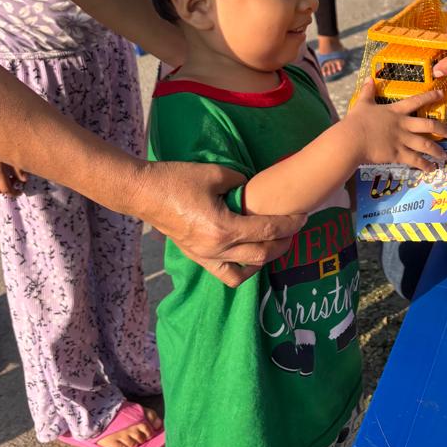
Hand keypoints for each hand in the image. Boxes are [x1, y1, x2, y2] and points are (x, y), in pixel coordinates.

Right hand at [130, 161, 302, 286]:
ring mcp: (205, 256)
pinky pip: (226, 273)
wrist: (143, 193)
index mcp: (223, 228)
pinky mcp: (197, 257)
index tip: (303, 217)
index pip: (267, 230)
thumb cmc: (177, 179)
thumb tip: (254, 191)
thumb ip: (241, 183)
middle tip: (294, 230)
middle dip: (283, 243)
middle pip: (262, 254)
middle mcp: (216, 249)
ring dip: (265, 259)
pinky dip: (243, 269)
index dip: (289, 224)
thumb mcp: (215, 173)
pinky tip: (250, 256)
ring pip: (245, 270)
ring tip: (275, 244)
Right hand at [346, 80, 446, 167]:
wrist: (352, 139)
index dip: (430, 96)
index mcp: (395, 111)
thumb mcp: (362, 103)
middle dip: (442, 129)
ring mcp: (402, 140)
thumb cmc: (356, 121)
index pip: (416, 101)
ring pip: (426, 145)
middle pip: (428, 125)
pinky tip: (432, 169)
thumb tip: (369, 78)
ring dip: (437, 150)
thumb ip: (368, 91)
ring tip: (445, 156)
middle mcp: (403, 125)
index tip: (442, 94)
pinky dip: (424, 165)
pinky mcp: (398, 154)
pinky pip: (415, 160)